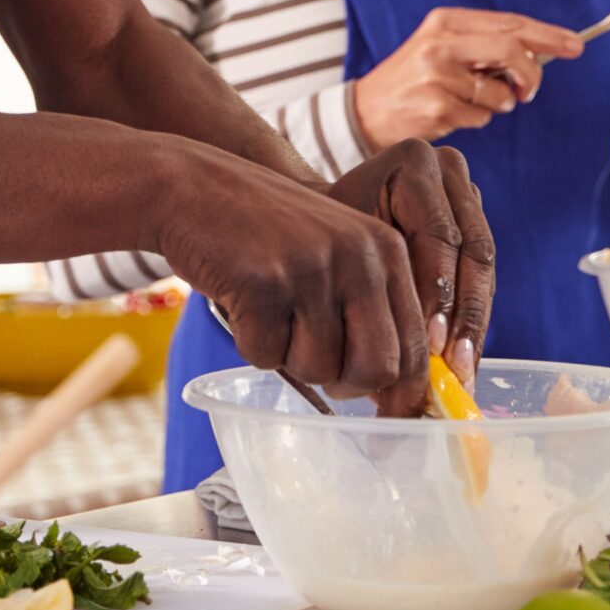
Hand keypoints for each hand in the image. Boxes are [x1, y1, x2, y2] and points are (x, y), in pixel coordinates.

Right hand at [154, 144, 434, 416]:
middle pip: (377, 369)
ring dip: (289, 358)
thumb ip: (370, 309)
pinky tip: (242, 302)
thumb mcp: (335, 254)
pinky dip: (251, 345)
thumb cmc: (265, 234)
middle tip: (311, 359)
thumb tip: (397, 396)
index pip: (416, 345)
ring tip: (270, 310)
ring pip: (319, 370)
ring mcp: (312, 268)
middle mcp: (358, 257)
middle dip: (346, 384)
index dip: (404, 395)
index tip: (390, 423)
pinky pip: (267, 356)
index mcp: (387, 250)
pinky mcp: (263, 283)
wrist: (194, 187)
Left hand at [326, 140, 494, 383]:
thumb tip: (406, 357)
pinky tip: (463, 359)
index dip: (440, 293)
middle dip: (464, 315)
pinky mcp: (476, 225)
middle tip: (454, 364)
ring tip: (462, 370)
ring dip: (475, 324)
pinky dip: (472, 320)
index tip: (431, 342)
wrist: (326, 212)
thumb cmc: (323, 232)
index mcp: (415, 162)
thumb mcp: (342, 249)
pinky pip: (483, 278)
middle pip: (472, 252)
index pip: (438, 235)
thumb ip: (374, 287)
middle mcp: (450, 171)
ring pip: (484, 269)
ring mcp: (468, 195)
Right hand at [351, 8, 583, 144]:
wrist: (365, 110)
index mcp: (446, 22)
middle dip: (531, 73)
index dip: (547, 35)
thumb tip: (542, 51)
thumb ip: (486, 45)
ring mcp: (437, 76)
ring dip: (497, 104)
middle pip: (510, 49)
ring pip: (500, 92)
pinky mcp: (436, 107)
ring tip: (468, 101)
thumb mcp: (443, 48)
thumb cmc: (414, 79)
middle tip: (531, 90)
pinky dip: (476, 119)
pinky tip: (450, 114)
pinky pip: (481, 117)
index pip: (509, 23)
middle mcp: (440, 43)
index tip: (575, 45)